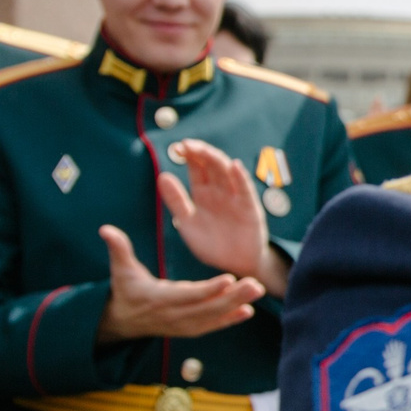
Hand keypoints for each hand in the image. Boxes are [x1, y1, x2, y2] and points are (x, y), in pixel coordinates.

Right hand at [94, 226, 262, 343]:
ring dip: (237, 306)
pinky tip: (249, 310)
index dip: (209, 289)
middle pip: (207, 308)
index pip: (188, 295)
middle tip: (256, 284)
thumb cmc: (125, 289)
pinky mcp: (189, 330)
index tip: (230, 279)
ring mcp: (182, 325)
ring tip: (258, 291)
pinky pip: (212, 326)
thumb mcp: (120, 269)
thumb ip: (118, 249)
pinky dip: (230, 320)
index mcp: (158, 299)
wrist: (123, 321)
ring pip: (213, 317)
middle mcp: (173, 315)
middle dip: (233, 297)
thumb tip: (105, 229)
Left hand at [157, 141, 285, 296]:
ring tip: (203, 151)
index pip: (196, 167)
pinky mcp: (249, 207)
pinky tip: (234, 166)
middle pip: (210, 164)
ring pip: (226, 171)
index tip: (178, 147)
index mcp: (203, 192)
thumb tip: (162, 176)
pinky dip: (241, 177)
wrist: (234, 264)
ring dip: (215, 159)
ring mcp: (235, 197)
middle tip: (186, 145)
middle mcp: (219, 190)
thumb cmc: (211, 244)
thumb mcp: (187, 222)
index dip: (188, 155)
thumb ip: (176, 200)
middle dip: (199, 152)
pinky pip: (245, 189)